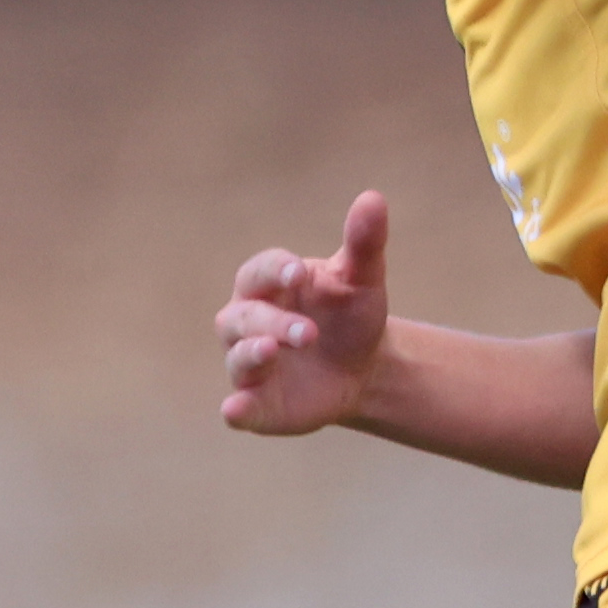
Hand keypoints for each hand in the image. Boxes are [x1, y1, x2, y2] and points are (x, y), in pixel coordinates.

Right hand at [216, 189, 395, 438]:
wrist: (363, 371)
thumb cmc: (352, 316)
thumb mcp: (362, 281)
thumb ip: (363, 242)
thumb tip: (373, 197)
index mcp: (267, 286)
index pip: (260, 272)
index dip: (276, 272)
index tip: (299, 273)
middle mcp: (247, 322)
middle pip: (246, 316)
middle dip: (274, 323)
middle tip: (309, 333)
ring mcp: (249, 364)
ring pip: (237, 356)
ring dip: (251, 354)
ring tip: (274, 352)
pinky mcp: (256, 403)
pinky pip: (237, 407)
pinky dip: (234, 409)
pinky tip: (234, 410)